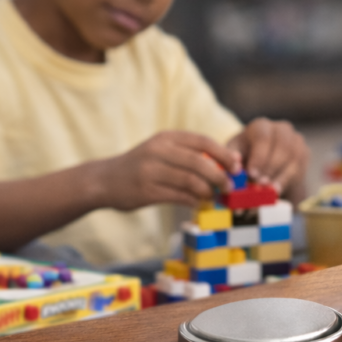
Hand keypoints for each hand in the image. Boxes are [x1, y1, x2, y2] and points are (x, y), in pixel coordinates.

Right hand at [99, 131, 238, 209]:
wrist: (104, 179)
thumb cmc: (142, 165)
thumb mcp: (163, 150)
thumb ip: (190, 153)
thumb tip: (230, 162)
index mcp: (166, 137)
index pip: (203, 141)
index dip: (223, 154)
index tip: (237, 166)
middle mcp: (158, 151)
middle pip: (199, 162)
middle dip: (219, 175)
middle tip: (228, 186)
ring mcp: (151, 171)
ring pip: (190, 180)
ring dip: (207, 191)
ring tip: (214, 196)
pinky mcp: (146, 191)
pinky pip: (178, 196)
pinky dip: (194, 201)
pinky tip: (199, 203)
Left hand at [227, 118, 308, 196]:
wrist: (264, 162)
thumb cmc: (246, 155)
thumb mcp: (236, 153)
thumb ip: (232, 157)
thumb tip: (235, 162)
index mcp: (261, 126)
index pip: (263, 138)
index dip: (259, 157)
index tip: (251, 174)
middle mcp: (281, 129)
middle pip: (282, 147)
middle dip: (270, 168)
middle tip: (260, 184)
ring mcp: (295, 140)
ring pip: (292, 158)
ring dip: (279, 176)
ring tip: (268, 190)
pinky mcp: (303, 152)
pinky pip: (299, 167)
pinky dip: (286, 180)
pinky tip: (276, 189)